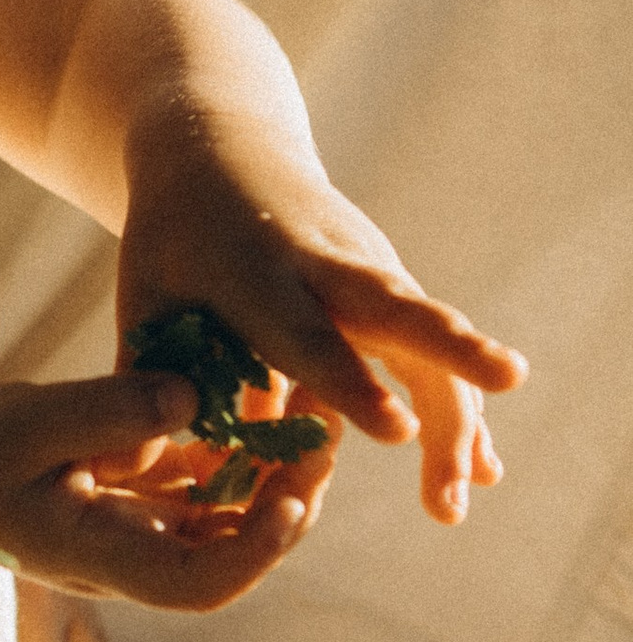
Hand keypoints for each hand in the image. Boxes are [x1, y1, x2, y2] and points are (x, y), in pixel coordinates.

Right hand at [0, 368, 331, 611]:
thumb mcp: (27, 422)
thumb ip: (110, 410)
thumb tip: (194, 396)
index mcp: (99, 557)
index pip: (202, 585)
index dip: (259, 551)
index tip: (295, 497)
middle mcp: (121, 558)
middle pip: (226, 553)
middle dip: (283, 501)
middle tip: (322, 434)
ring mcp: (120, 533)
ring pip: (213, 519)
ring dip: (260, 474)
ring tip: (300, 412)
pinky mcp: (114, 503)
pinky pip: (183, 489)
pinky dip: (217, 455)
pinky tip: (240, 403)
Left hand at [117, 115, 525, 526]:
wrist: (219, 146)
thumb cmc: (172, 238)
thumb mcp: (146, 294)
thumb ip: (149, 375)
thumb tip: (136, 468)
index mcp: (253, 267)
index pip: (307, 334)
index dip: (352, 385)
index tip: (399, 432)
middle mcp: (323, 262)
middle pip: (396, 306)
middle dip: (453, 346)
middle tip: (507, 378)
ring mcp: (367, 266)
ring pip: (426, 338)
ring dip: (458, 413)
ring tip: (470, 495)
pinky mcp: (389, 281)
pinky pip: (431, 350)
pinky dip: (456, 408)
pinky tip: (482, 472)